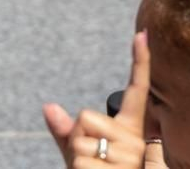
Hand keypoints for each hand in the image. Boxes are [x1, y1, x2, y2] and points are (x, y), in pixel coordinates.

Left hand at [43, 32, 162, 168]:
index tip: (142, 33)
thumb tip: (48, 106)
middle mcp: (135, 141)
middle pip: (85, 117)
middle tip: (94, 160)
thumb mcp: (82, 157)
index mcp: (131, 131)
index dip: (140, 61)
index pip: (137, 90)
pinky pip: (81, 160)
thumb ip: (66, 133)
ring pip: (80, 139)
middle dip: (78, 138)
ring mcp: (130, 157)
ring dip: (78, 158)